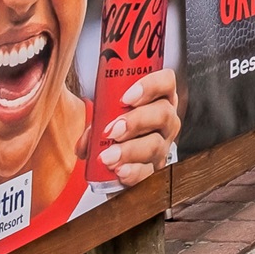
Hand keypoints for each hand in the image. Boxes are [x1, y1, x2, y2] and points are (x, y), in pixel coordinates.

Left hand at [97, 70, 180, 185]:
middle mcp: (165, 121)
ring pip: (156, 144)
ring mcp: (163, 146)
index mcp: (156, 99)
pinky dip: (133, 171)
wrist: (108, 167)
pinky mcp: (154, 170)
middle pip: (163, 113)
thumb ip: (95, 120)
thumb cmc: (110, 133)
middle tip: (112, 130)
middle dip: (136, 121)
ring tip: (107, 156)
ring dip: (129, 150)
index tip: (125, 98)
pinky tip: (119, 170)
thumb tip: (89, 136)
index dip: (150, 86)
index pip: (166, 82)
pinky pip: (149, 171)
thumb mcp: (102, 119)